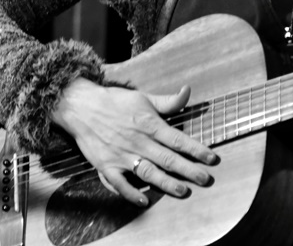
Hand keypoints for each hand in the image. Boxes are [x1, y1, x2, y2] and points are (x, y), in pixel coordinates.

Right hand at [50, 79, 218, 205]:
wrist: (80, 106)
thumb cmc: (113, 101)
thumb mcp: (143, 97)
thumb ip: (167, 101)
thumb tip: (188, 92)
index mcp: (148, 124)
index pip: (178, 139)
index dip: (197, 149)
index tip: (212, 158)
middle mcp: (137, 141)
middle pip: (167, 158)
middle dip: (189, 170)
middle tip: (206, 179)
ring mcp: (121, 155)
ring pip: (148, 172)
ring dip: (166, 183)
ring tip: (183, 191)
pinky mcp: (106, 165)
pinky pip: (119, 183)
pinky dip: (130, 193)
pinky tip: (143, 201)